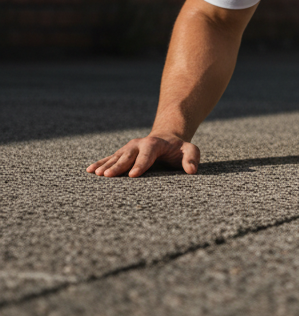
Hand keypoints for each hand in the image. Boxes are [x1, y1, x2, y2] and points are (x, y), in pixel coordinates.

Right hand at [86, 133, 200, 177]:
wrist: (167, 138)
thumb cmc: (180, 148)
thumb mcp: (190, 150)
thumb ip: (192, 159)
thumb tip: (192, 171)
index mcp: (155, 144)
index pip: (147, 155)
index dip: (140, 165)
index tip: (133, 176)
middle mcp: (139, 144)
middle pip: (127, 156)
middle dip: (117, 166)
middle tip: (107, 176)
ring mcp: (129, 148)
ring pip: (116, 157)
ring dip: (105, 165)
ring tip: (95, 174)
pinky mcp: (123, 153)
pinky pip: (109, 158)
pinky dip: (100, 164)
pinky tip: (89, 171)